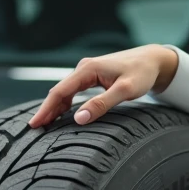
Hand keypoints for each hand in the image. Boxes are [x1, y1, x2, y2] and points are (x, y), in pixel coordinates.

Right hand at [27, 44, 178, 127]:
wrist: (153, 60)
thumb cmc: (142, 74)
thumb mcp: (124, 91)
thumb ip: (102, 104)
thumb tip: (79, 119)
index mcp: (88, 69)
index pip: (60, 91)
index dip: (46, 109)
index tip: (35, 124)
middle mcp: (84, 68)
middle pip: (59, 91)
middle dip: (46, 110)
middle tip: (35, 129)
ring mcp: (87, 71)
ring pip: (65, 91)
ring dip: (55, 107)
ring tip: (45, 125)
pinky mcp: (92, 75)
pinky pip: (73, 91)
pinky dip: (65, 102)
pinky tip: (61, 114)